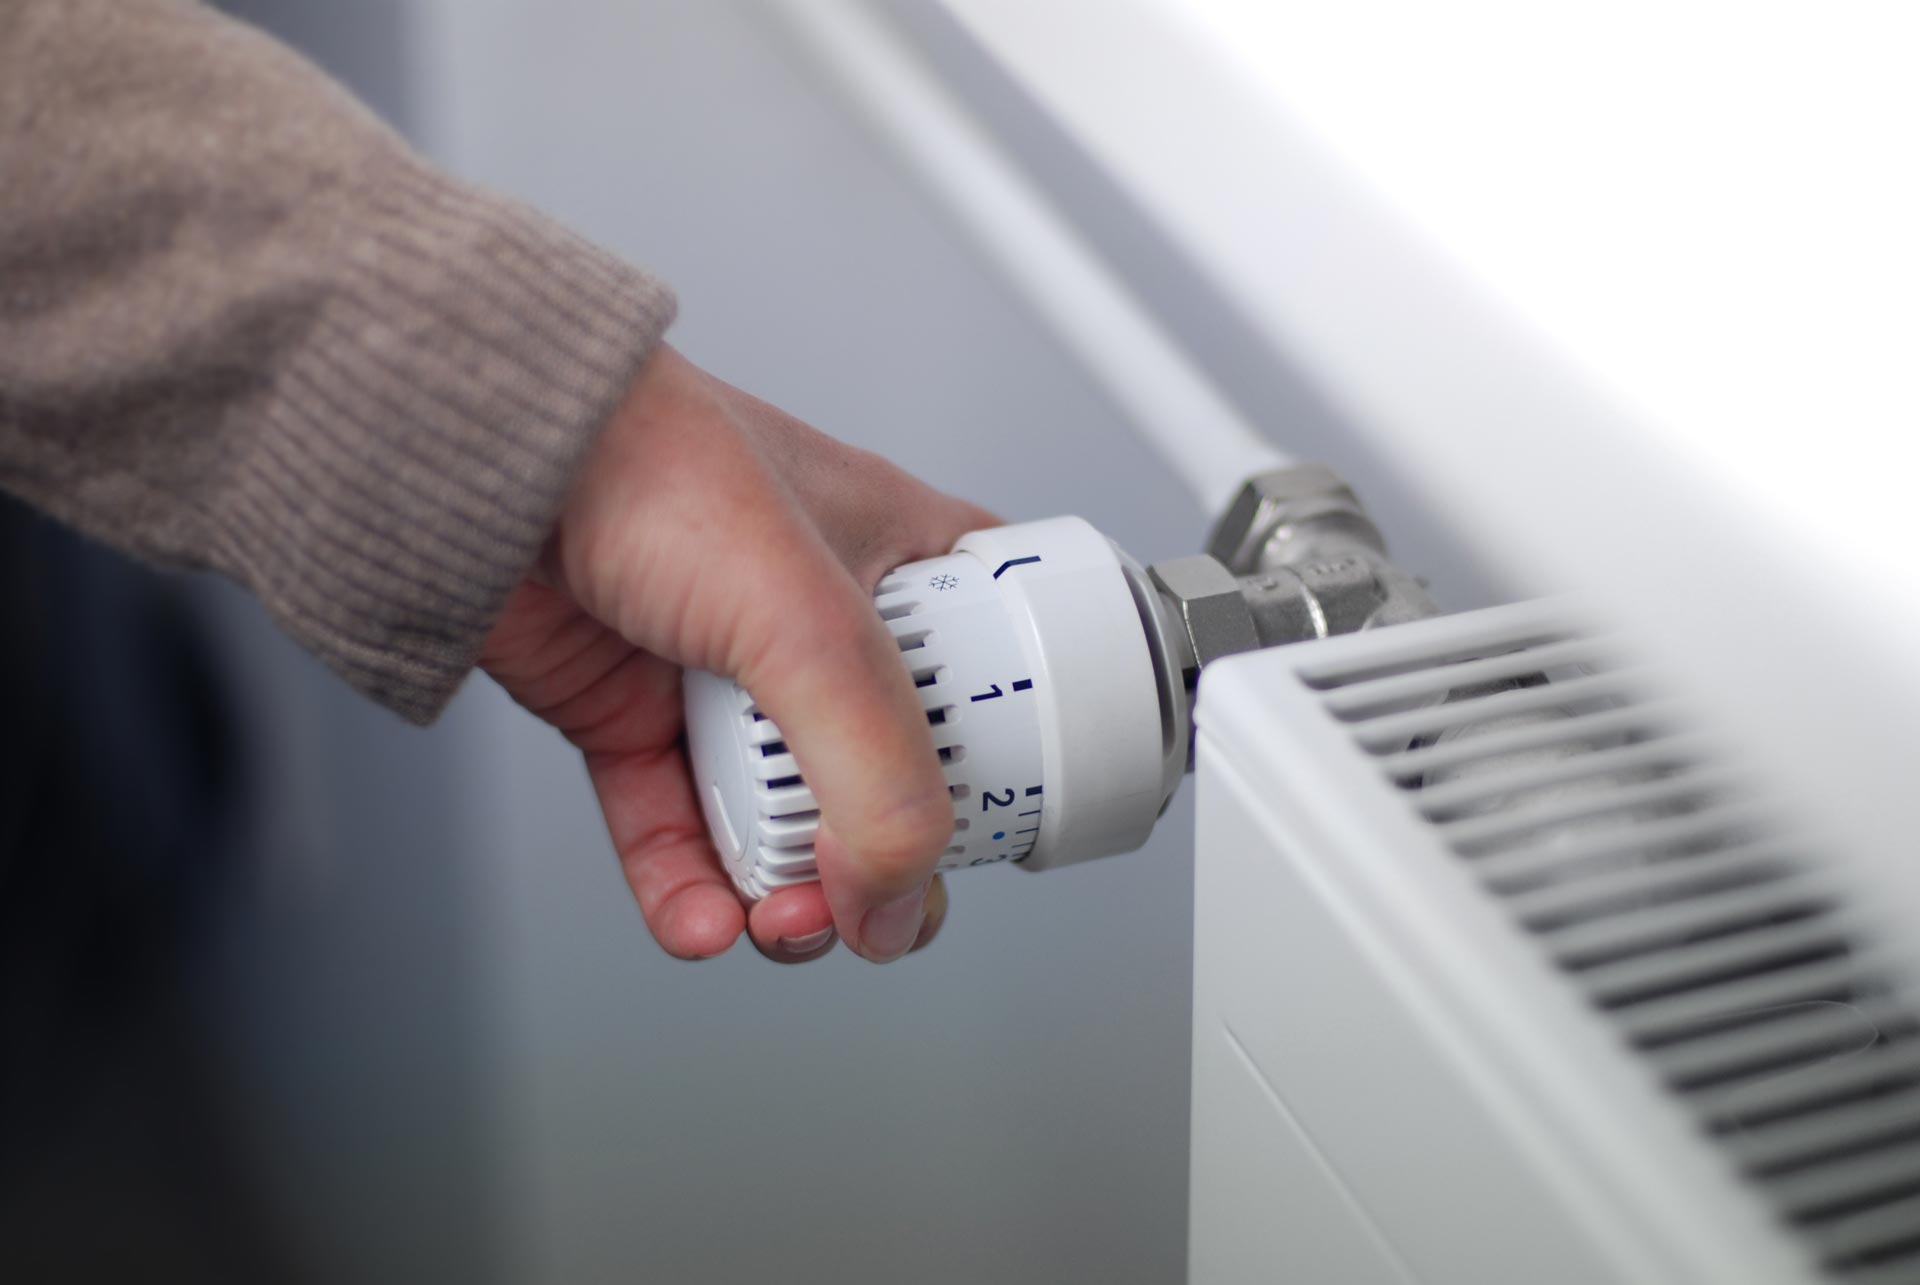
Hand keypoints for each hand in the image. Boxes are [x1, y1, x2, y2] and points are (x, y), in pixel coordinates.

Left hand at [479, 346, 998, 962]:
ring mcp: (720, 673)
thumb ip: (878, 772)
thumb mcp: (813, 624)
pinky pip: (671, 830)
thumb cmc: (651, 464)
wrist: (485, 463)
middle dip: (880, 861)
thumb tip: (893, 903)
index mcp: (897, 560)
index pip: (995, 666)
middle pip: (884, 774)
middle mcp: (815, 620)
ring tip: (777, 923)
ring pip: (776, 820)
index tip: (997, 829)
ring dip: (783, 896)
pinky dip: (688, 891)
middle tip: (869, 899)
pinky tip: (701, 921)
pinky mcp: (628, 714)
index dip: (1009, 755)